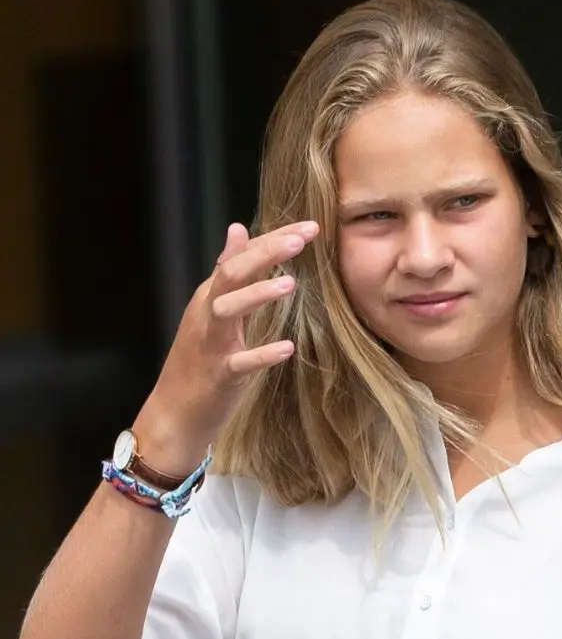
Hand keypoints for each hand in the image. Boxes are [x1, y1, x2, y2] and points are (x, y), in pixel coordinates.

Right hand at [134, 220, 316, 473]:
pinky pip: (240, 363)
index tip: (310, 225)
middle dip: (265, 254)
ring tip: (290, 283)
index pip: (241, 258)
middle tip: (301, 238)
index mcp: (211, 296)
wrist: (175, 412)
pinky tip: (287, 347)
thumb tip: (238, 228)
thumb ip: (228, 271)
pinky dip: (262, 354)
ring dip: (257, 295)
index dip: (272, 239)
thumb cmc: (201, 359)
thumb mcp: (213, 309)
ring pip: (228, 311)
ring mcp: (211, 345)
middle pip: (231, 274)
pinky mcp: (219, 376)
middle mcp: (207, 314)